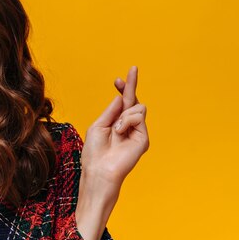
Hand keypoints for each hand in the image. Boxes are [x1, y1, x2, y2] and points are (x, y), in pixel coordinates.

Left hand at [81, 66, 149, 188]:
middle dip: (132, 84)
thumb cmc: (95, 151)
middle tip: (133, 70)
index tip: (118, 79)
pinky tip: (121, 133)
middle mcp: (128, 126)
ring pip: (138, 107)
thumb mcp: (99, 125)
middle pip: (134, 100)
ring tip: (116, 129)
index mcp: (116, 123)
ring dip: (124, 114)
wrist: (99, 169)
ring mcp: (137, 132)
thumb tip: (122, 97)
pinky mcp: (143, 138)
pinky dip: (127, 121)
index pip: (123, 102)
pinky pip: (139, 117)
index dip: (123, 89)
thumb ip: (112, 110)